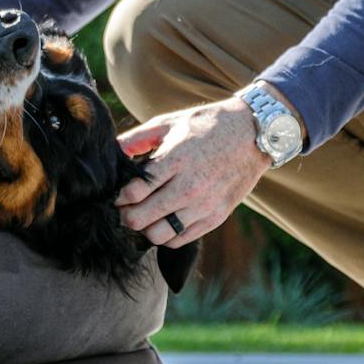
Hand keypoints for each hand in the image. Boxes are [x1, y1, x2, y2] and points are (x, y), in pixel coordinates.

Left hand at [116, 98, 272, 248]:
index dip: (119, 196)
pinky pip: (179, 239)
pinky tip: (163, 220)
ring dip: (144, 229)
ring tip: (144, 216)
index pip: (134, 192)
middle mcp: (189, 186)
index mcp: (175, 160)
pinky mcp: (216, 217)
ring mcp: (204, 205)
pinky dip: (165, 235)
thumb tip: (110, 153)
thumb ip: (136, 139)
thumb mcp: (169, 123)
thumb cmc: (206, 126)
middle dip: (125, 215)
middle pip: (141, 218)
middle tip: (125, 209)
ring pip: (158, 235)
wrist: (253, 134)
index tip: (119, 194)